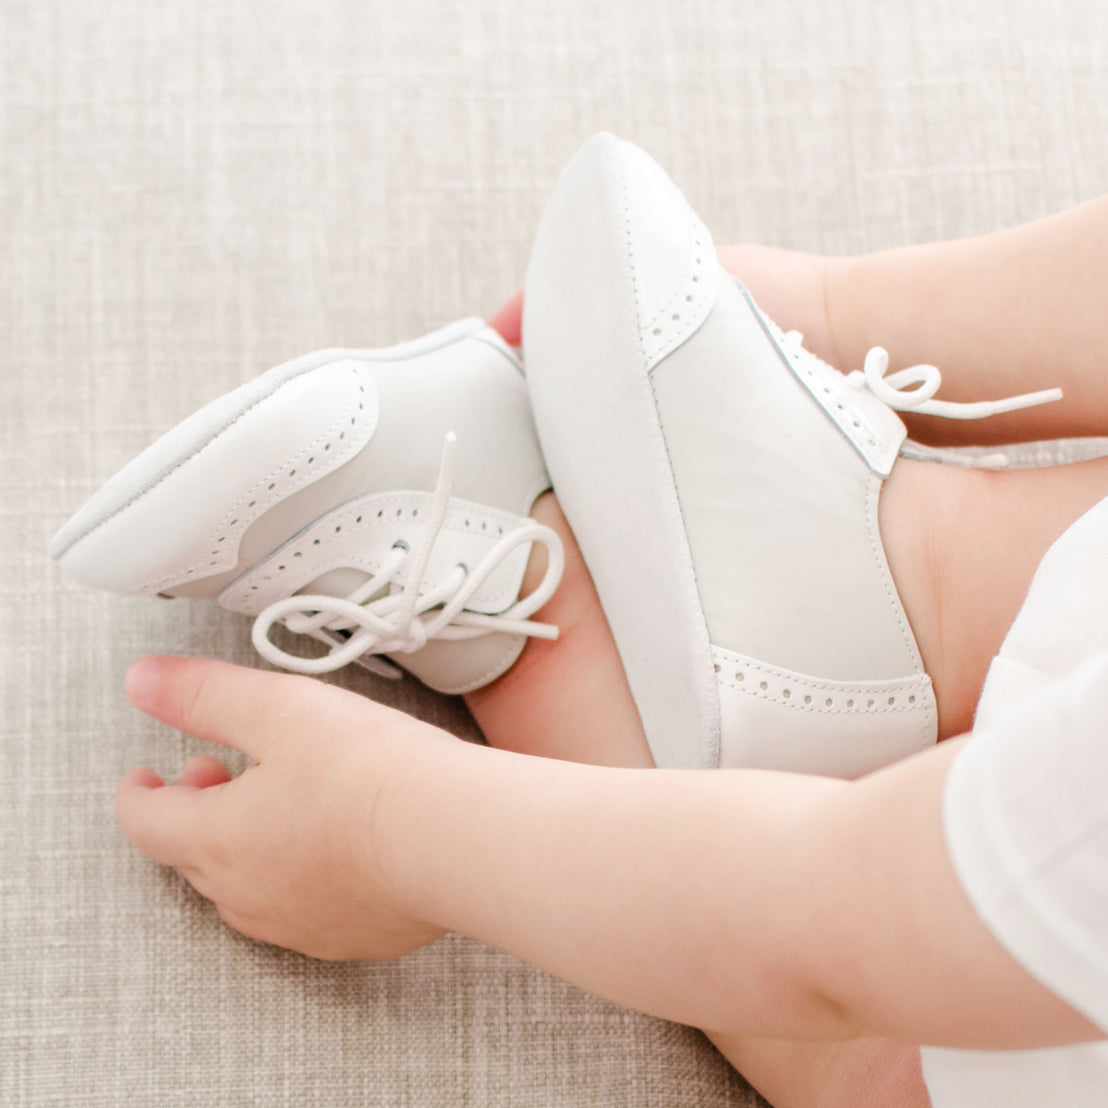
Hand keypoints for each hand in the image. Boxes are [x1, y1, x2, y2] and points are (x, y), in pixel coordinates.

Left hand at [115, 655, 448, 959]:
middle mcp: (247, 894)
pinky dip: (296, 876)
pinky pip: (301, 910)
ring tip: (277, 808)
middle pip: (191, 857)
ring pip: (244, 889)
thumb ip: (205, 693)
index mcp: (218, 839)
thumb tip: (143, 680)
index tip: (143, 778)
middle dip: (196, 811)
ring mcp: (299, 924)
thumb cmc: (371, 771)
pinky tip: (332, 846)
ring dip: (242, 848)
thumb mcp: (279, 708)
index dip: (138, 793)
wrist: (453, 835)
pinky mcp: (351, 937)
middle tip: (220, 776)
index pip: (146, 822)